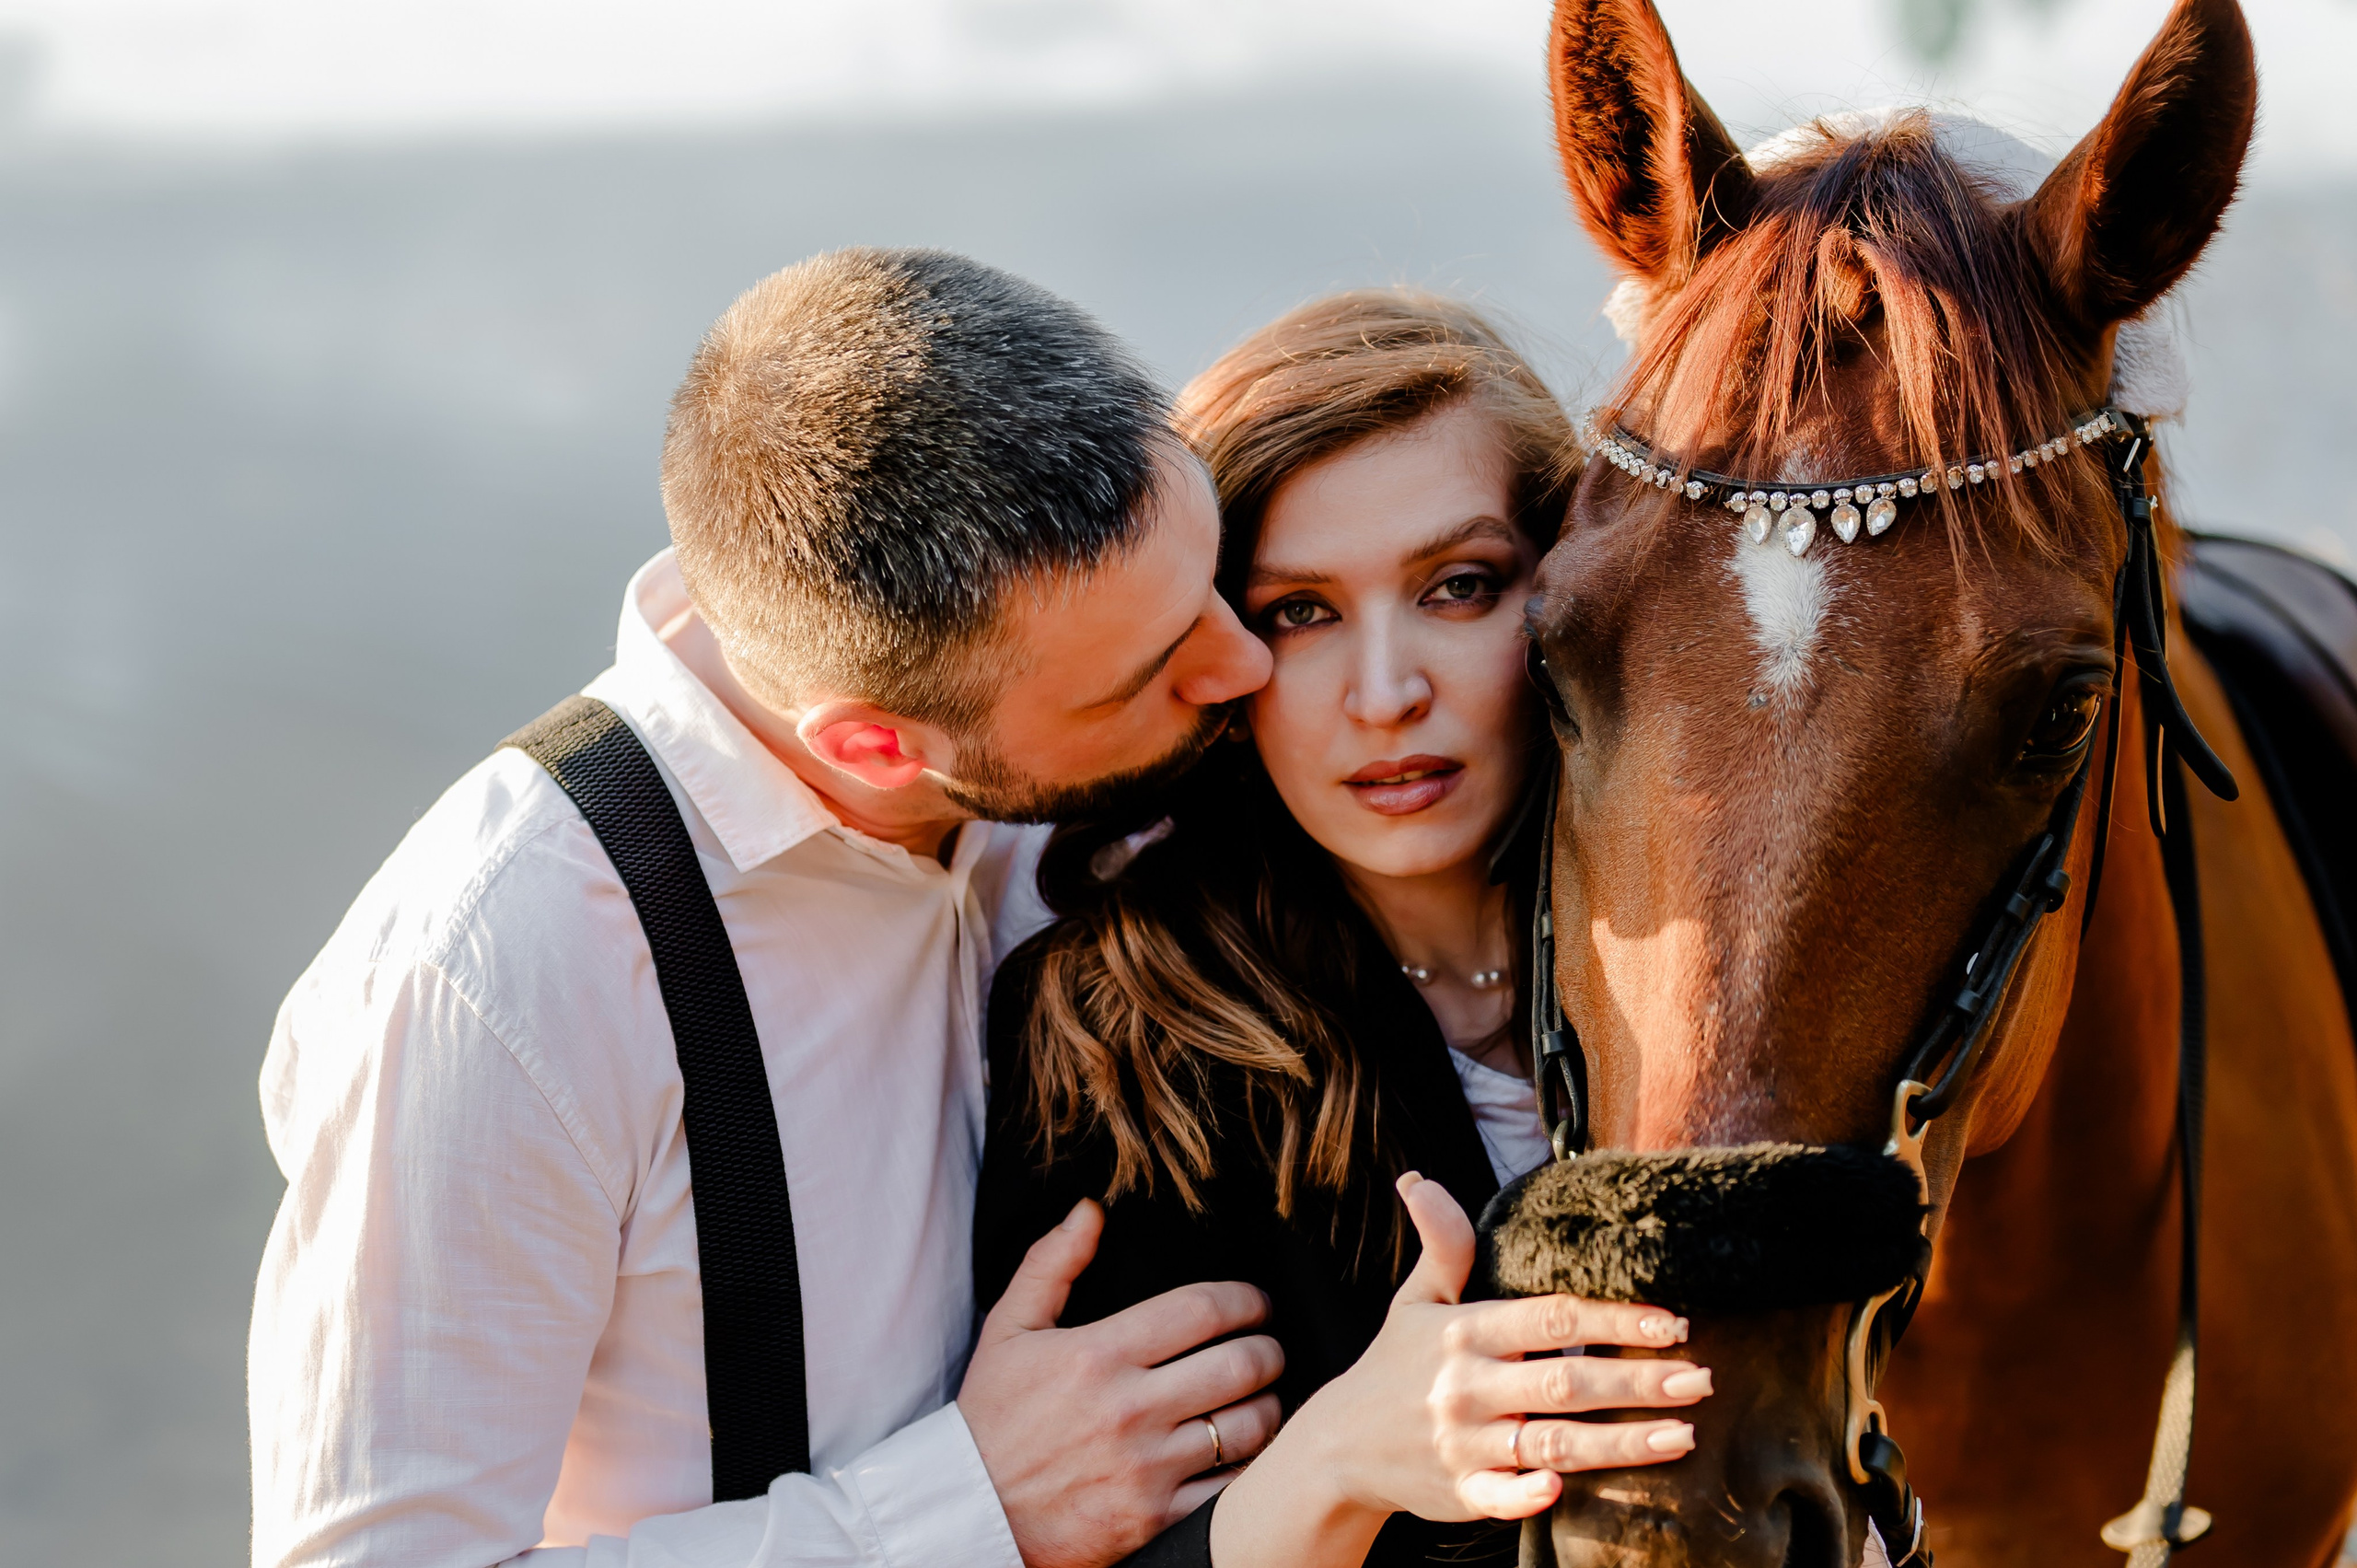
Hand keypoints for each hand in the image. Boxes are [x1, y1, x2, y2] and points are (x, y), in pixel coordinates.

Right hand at [960, 1199, 1285, 1567]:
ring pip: (1246, 1427)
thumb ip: (1051, 1264)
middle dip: (1269, 1351)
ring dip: (1269, 1407)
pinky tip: (1246, 1454)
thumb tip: (1090, 1209)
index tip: (1256, 1303)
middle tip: (1269, 1349)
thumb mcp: (1008, 1329)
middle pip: (1240, 1365)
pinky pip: (1229, 1489)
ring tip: (1263, 1398)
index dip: (1245, 1300)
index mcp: (1099, 1355)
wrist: (969, 1513)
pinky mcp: (1154, 1519)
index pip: (1202, 1310)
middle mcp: (1129, 1409)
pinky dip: (1251, 1469)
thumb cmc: (991, 1417)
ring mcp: (1146, 1468)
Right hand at [1207, 1173, 1710, 1567]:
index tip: (1671, 1321)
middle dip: (1636, 1380)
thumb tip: (1420, 1181)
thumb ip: (1441, 1247)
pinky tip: (1567, 1491)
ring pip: (1551, 1444)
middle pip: (1564, 1383)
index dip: (1613, 1319)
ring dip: (1620, 1442)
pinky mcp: (1460, 1492)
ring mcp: (1463, 1443)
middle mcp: (1467, 1387)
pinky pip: (1499, 1497)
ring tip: (1682, 1435)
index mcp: (1463, 1333)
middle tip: (1699, 1378)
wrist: (1340, 1446)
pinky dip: (1528, 1495)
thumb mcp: (1413, 1301)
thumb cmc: (1395, 1367)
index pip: (1551, 1318)